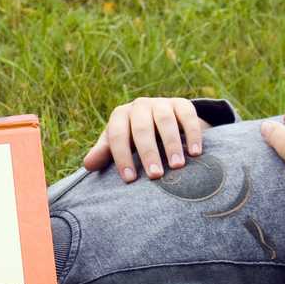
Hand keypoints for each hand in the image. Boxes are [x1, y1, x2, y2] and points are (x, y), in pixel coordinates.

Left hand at [83, 97, 206, 181]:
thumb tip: (88, 164)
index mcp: (120, 116)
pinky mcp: (182, 104)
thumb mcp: (118, 144)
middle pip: (142, 129)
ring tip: (177, 166)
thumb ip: (104, 153)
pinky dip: (193, 134)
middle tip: (155, 176)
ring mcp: (161, 103)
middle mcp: (139, 106)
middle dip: (148, 153)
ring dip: (171, 144)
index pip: (117, 136)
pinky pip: (188, 116)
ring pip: (165, 121)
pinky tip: (196, 153)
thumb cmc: (132, 138)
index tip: (130, 180)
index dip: (122, 157)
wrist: (157, 119)